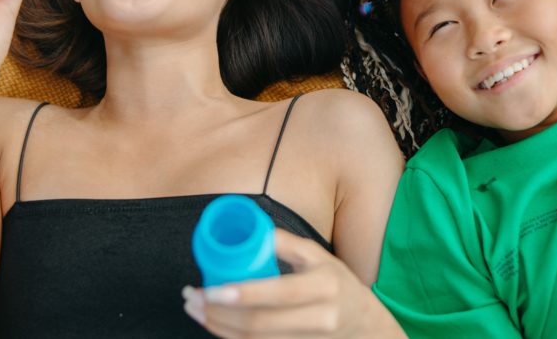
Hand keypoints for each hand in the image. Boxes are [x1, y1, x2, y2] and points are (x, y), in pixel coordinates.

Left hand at [182, 229, 403, 338]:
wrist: (365, 326)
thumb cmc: (337, 283)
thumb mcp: (319, 255)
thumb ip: (286, 243)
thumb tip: (249, 228)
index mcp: (324, 285)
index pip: (277, 294)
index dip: (240, 294)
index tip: (209, 289)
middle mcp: (320, 317)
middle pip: (259, 325)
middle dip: (218, 313)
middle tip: (191, 299)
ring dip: (218, 327)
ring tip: (194, 309)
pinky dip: (231, 337)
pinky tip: (214, 323)